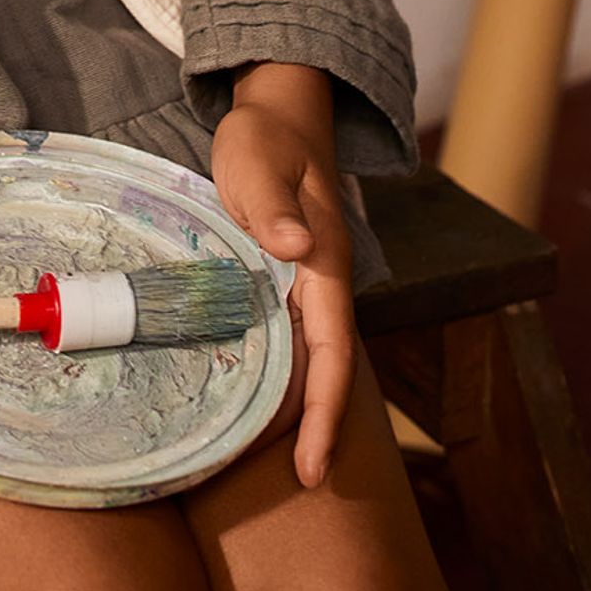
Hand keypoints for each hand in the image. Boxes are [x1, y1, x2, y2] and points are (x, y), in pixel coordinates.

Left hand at [208, 62, 354, 488]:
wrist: (277, 110)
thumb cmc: (265, 135)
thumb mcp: (258, 161)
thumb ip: (274, 203)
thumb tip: (294, 247)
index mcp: (325, 261)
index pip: (333, 351)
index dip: (326, 410)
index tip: (313, 463)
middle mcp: (322, 278)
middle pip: (328, 366)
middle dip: (318, 425)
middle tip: (301, 480)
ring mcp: (306, 278)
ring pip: (311, 355)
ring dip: (300, 403)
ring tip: (274, 455)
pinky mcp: (285, 273)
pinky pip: (291, 334)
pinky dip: (282, 371)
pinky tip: (258, 394)